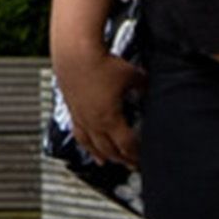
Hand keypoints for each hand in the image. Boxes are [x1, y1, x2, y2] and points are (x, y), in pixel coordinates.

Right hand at [50, 39, 140, 169]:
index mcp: (110, 118)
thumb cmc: (101, 62)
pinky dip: (84, 143)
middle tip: (131, 165)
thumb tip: (148, 90)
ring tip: (106, 162)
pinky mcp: (71, 108)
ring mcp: (80, 116)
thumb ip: (143, 86)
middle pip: (109, 149)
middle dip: (121, 159)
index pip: (126, 145)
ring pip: (91, 144)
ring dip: (101, 155)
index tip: (142, 159)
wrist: (74, 52)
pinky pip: (78, 132)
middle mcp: (93, 122)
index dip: (136, 154)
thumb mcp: (132, 75)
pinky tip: (86, 144)